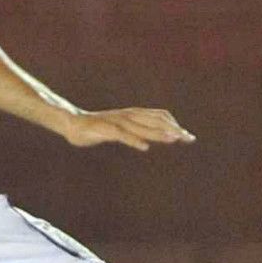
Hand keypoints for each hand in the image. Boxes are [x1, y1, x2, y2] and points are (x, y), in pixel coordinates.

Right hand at [61, 107, 194, 151]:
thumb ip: (134, 132)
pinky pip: (122, 135)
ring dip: (159, 133)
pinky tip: (144, 147)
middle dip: (173, 129)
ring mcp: (117, 122)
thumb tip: (150, 139)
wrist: (72, 123)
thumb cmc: (97, 128)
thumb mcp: (120, 129)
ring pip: (142, 127)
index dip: (174, 124)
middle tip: (189, 138)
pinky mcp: (106, 129)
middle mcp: (128, 116)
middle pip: (155, 121)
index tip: (187, 136)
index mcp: (132, 115)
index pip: (158, 116)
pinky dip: (134, 140)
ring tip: (174, 139)